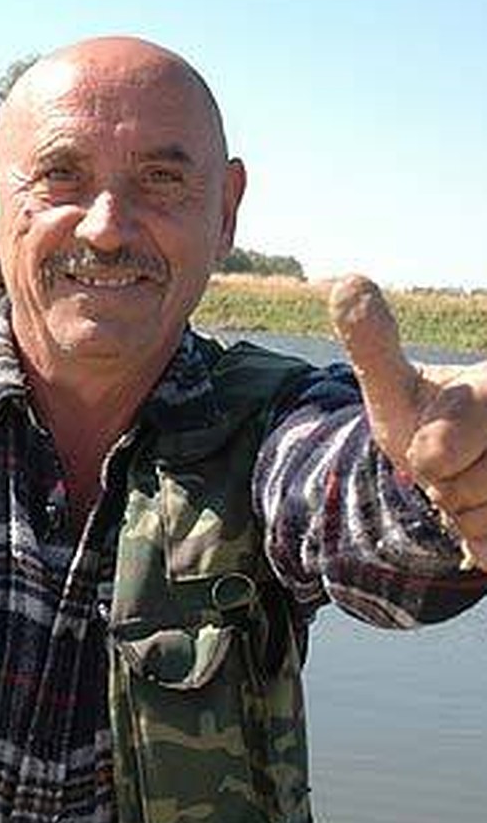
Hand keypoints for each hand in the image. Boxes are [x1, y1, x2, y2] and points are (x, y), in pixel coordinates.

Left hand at [330, 275, 486, 568]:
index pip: (440, 449)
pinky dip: (481, 539)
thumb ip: (372, 342)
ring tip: (472, 483)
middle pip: (463, 486)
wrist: (458, 475)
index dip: (431, 452)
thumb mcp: (393, 387)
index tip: (433, 443)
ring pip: (485, 518)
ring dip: (464, 512)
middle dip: (442, 483)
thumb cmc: (428, 424)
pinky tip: (486, 514)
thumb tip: (348, 283)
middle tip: (450, 464)